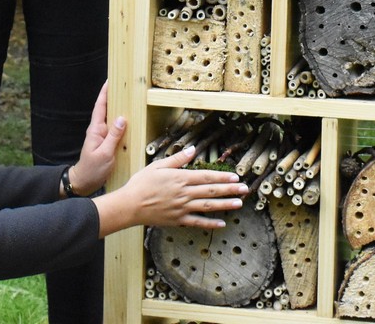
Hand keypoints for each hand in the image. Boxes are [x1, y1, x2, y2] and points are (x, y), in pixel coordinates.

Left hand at [71, 83, 124, 193]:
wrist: (83, 182)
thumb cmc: (92, 169)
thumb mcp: (105, 154)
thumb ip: (113, 136)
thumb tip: (122, 118)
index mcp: (95, 129)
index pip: (100, 107)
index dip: (104, 93)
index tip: (110, 80)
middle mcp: (98, 130)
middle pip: (106, 109)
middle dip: (113, 96)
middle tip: (123, 84)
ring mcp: (102, 136)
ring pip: (111, 118)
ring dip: (118, 107)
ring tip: (128, 97)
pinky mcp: (106, 142)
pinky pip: (115, 128)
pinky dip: (121, 121)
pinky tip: (129, 119)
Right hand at [115, 145, 247, 229]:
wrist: (129, 206)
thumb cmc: (142, 184)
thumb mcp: (158, 166)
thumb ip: (177, 159)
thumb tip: (193, 150)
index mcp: (180, 178)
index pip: (206, 177)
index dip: (222, 177)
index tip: (235, 177)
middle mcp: (184, 194)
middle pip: (211, 191)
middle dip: (230, 190)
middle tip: (245, 189)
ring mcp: (182, 208)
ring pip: (208, 206)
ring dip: (225, 205)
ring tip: (239, 203)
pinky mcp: (178, 220)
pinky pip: (197, 222)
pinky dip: (210, 224)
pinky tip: (222, 223)